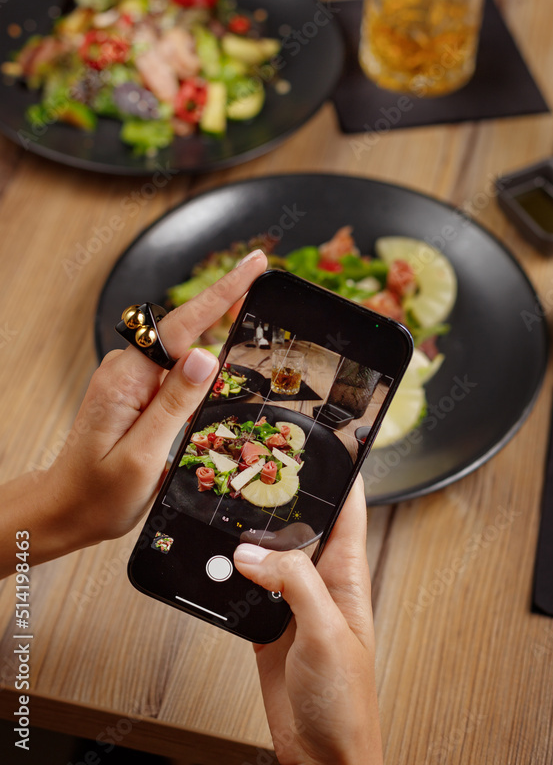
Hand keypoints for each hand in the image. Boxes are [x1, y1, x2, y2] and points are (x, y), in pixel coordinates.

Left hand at [0, 249, 266, 576]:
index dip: (223, 293)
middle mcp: (126, 370)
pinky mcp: (136, 391)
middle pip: (186, 327)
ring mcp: (130, 379)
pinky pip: (175, 368)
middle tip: (263, 281)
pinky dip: (200, 365)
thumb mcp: (143, 456)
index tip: (254, 266)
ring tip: (248, 326)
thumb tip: (206, 357)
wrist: (64, 512)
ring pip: (183, 348)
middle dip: (226, 304)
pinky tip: (217, 372)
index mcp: (126, 379)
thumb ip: (174, 405)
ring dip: (215, 335)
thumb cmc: (98, 495)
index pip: (182, 325)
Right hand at [234, 477, 383, 764]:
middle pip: (302, 525)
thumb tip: (252, 552)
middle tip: (258, 463)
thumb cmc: (346, 704)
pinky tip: (213, 564)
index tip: (330, 438)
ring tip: (227, 506)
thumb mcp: (327, 633)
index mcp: (347, 576)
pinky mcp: (266, 627)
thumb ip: (294, 584)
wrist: (324, 758)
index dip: (343, 472)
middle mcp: (320, 583)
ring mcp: (292, 604)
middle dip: (283, 495)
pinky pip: (244, 589)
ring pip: (268, 554)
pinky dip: (227, 575)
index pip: (349, 509)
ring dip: (249, 535)